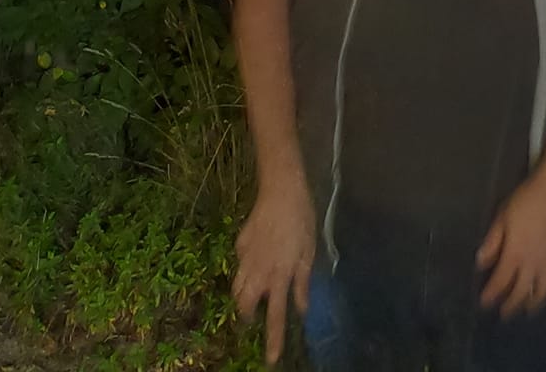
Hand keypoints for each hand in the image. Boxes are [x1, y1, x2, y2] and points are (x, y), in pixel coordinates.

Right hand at [232, 177, 314, 363]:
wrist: (281, 190)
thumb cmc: (301, 221)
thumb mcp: (309, 253)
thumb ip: (303, 283)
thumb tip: (301, 309)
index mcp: (280, 275)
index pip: (276, 316)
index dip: (274, 339)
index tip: (271, 359)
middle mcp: (259, 271)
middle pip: (245, 305)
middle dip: (247, 316)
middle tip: (256, 316)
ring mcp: (246, 258)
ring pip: (236, 287)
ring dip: (243, 297)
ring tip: (254, 294)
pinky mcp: (239, 244)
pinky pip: (240, 264)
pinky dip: (246, 269)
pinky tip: (257, 258)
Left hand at [476, 173, 545, 318]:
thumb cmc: (526, 201)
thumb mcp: (502, 218)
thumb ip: (492, 242)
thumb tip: (480, 263)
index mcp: (515, 255)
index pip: (501, 282)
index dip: (492, 295)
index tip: (484, 303)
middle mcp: (534, 264)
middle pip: (521, 292)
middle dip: (511, 306)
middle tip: (504, 314)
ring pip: (543, 290)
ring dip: (534, 302)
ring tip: (528, 308)